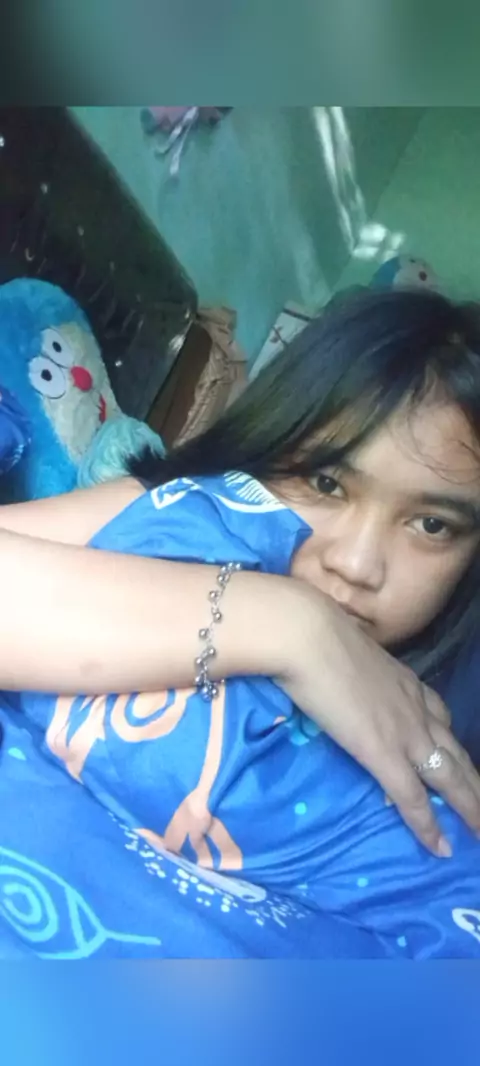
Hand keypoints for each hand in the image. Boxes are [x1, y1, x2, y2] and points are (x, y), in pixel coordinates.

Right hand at [278, 580, 479, 855]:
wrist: (307, 636)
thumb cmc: (312, 633)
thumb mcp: (343, 652)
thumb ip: (349, 669)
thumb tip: (334, 675)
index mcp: (403, 680)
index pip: (438, 714)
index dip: (449, 741)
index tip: (456, 759)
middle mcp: (414, 706)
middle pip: (455, 750)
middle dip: (473, 779)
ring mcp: (404, 731)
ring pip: (450, 776)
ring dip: (469, 804)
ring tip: (479, 829)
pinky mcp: (384, 754)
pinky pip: (413, 798)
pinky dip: (428, 825)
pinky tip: (440, 848)